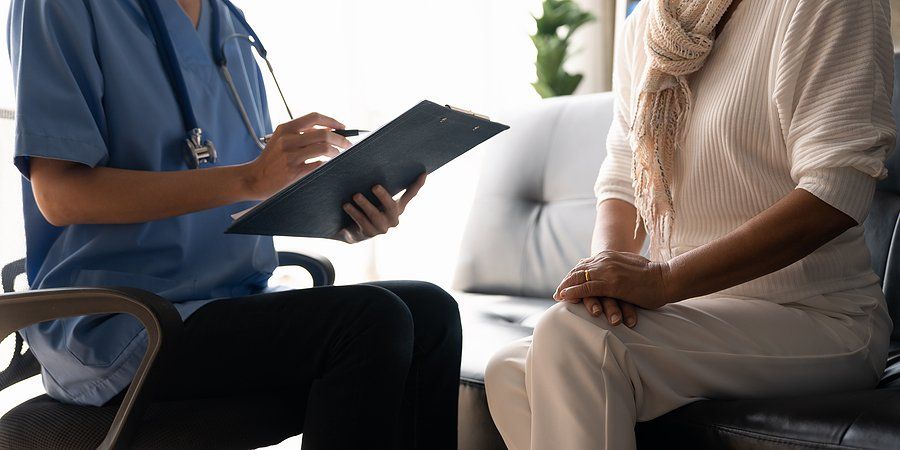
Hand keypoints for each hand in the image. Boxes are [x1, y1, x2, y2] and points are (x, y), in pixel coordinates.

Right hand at [241, 113, 351, 199]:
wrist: (254, 178)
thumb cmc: (270, 159)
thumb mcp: (280, 139)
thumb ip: (301, 133)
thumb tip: (329, 129)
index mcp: (285, 128)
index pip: (314, 117)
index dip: (332, 121)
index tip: (342, 127)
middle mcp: (288, 139)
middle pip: (324, 134)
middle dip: (341, 139)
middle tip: (347, 144)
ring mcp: (290, 156)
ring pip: (324, 148)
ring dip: (336, 152)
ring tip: (338, 155)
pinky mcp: (294, 171)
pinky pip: (318, 165)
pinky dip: (326, 163)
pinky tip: (326, 165)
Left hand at [336, 173, 426, 243]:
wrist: (349, 229)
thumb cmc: (363, 206)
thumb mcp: (372, 195)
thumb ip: (376, 184)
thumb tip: (373, 160)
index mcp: (397, 207)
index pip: (410, 195)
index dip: (417, 185)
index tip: (423, 173)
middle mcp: (393, 218)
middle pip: (392, 207)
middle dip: (383, 196)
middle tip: (374, 186)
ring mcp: (382, 227)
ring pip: (375, 216)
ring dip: (365, 205)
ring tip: (355, 195)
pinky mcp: (369, 233)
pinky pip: (362, 222)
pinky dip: (354, 213)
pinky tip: (346, 205)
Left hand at [554, 250, 671, 313]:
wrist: (666, 278)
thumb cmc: (652, 275)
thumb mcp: (630, 265)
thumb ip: (617, 266)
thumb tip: (611, 270)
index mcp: (610, 256)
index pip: (585, 264)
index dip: (574, 274)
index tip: (566, 283)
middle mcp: (606, 261)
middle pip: (579, 270)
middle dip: (566, 281)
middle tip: (557, 292)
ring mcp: (608, 272)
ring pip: (579, 278)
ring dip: (566, 287)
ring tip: (557, 295)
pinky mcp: (612, 284)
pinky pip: (587, 288)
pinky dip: (573, 292)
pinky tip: (566, 297)